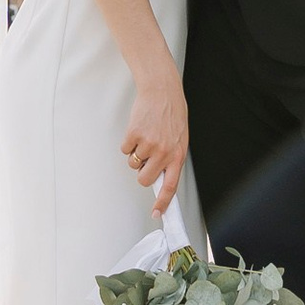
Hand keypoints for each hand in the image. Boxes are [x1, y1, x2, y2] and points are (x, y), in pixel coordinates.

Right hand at [123, 63, 187, 210]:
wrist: (162, 89)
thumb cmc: (171, 113)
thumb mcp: (179, 138)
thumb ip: (171, 158)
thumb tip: (160, 177)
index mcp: (178, 155)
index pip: (170, 186)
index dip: (163, 203)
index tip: (157, 214)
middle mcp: (164, 153)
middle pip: (145, 179)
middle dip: (141, 172)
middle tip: (145, 158)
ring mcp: (148, 144)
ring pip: (133, 163)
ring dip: (135, 153)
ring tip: (145, 135)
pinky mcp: (134, 135)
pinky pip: (125, 149)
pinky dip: (128, 141)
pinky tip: (138, 128)